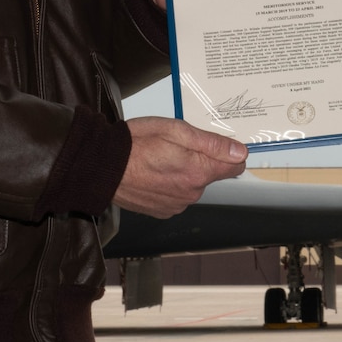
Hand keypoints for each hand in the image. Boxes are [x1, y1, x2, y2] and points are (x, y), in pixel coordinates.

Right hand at [114, 116, 247, 216]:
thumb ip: (212, 144)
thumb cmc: (135, 144)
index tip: (218, 144)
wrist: (101, 166)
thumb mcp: (176, 130)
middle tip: (176, 145)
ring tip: (160, 158)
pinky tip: (153, 172)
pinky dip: (169, 184)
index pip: (235, 167)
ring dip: (183, 172)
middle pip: (211, 175)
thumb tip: (240, 152)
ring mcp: (177, 204)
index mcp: (199, 171)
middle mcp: (191, 193)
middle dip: (200, 160)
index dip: (229, 153)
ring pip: (192, 185)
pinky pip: (176, 195)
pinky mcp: (162, 210)